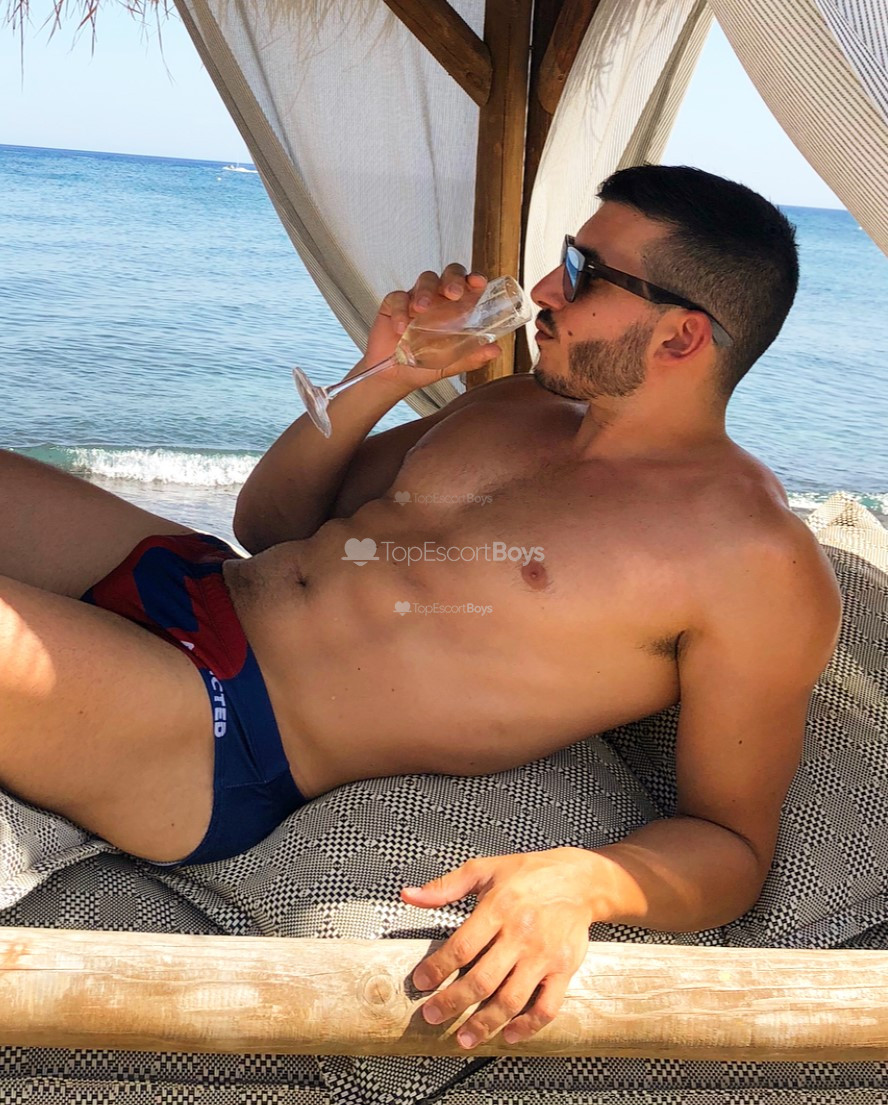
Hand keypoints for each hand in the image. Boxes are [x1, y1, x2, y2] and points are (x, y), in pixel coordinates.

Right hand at [363, 264, 500, 392]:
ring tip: (422, 309)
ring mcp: (416, 298)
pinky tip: (401, 328)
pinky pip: (398, 298)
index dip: (474, 279)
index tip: (478, 283)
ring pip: (425, 280)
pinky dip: (400, 311)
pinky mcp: (394, 304)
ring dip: (425, 292)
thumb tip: (495, 351)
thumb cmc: (425, 365)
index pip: (469, 285)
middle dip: (452, 279)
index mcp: (456, 308)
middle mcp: (439, 299)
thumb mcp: (451, 363)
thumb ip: (472, 356)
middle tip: (453, 293)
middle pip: (449, 274)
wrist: (395, 377)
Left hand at [401, 848, 594, 1048]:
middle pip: (483, 980)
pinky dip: (528, 1026)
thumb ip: (445, 887)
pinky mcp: (564, 969)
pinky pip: (547, 1007)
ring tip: (464, 1038)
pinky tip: (509, 1034)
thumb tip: (408, 895)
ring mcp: (544, 955)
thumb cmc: (529, 874)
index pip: (462, 946)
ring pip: (511, 999)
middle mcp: (521, 934)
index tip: (420, 982)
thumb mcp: (485, 870)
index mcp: (499, 907)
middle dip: (453, 1003)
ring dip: (485, 1024)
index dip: (437, 969)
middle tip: (431, 1016)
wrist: (580, 880)